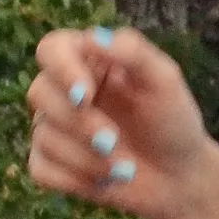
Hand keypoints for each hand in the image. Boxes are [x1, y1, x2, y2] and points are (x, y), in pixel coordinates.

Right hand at [26, 26, 215, 218]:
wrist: (179, 176)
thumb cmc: (173, 122)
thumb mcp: (164, 81)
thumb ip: (133, 52)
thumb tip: (92, 37)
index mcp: (88, 60)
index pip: (52, 49)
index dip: (61, 70)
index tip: (85, 95)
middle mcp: (64, 90)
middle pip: (40, 93)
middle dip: (79, 123)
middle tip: (114, 142)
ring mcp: (53, 127)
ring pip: (43, 136)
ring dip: (87, 158)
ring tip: (124, 168)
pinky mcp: (50, 163)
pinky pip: (41, 170)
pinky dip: (75, 179)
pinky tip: (105, 181)